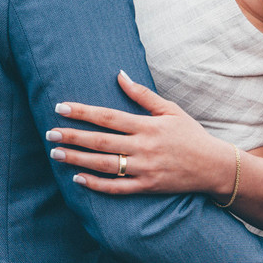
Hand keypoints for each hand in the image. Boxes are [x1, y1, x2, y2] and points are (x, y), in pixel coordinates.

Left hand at [47, 70, 236, 197]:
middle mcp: (143, 147)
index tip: (61, 107)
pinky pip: (118, 188)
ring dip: (78, 159)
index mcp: (147, 125)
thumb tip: (120, 74)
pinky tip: (78, 178)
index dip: (83, 112)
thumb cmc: (190, 134)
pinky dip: (97, 184)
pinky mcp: (148, 187)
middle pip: (101, 141)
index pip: (108, 117)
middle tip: (50, 134)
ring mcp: (145, 169)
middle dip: (73, 136)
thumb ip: (142, 94)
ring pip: (105, 165)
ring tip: (56, 153)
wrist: (212, 166)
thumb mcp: (169, 110)